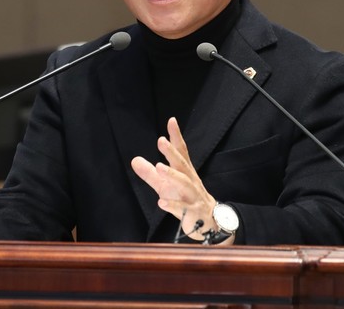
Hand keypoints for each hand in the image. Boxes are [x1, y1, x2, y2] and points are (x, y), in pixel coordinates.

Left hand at [131, 117, 232, 243]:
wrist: (209, 221)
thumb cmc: (185, 199)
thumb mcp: (165, 186)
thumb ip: (150, 174)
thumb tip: (134, 160)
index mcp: (185, 171)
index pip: (181, 151)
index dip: (176, 136)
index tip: (171, 121)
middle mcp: (190, 180)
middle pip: (182, 164)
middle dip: (172, 152)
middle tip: (161, 141)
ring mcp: (193, 196)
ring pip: (184, 183)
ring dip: (172, 175)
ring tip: (159, 167)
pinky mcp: (193, 212)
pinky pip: (183, 208)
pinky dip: (173, 205)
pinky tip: (161, 202)